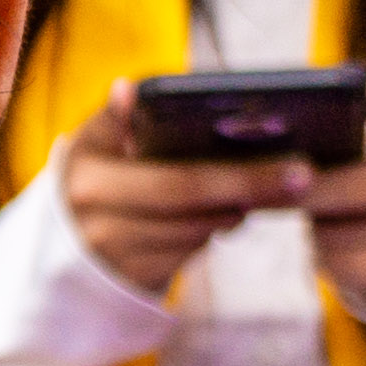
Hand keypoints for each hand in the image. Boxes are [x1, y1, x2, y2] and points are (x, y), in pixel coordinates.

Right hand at [56, 82, 313, 300]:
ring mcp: (110, 246)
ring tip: (278, 188)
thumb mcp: (96, 146)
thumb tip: (126, 89)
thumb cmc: (98, 180)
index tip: (271, 136)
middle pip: (187, 192)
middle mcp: (91, 204)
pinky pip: (189, 252)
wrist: (64, 249)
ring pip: (195, 226)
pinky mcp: (131, 276)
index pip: (159, 154)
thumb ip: (118, 120)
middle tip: (302, 174)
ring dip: (237, 209)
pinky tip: (234, 213)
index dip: (215, 153)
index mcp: (87, 159)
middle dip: (249, 182)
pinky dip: (217, 231)